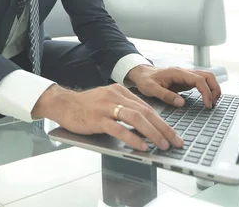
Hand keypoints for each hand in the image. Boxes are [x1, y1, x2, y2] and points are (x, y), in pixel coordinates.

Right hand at [32, 83, 183, 151]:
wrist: (63, 104)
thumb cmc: (86, 107)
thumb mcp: (108, 102)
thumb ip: (125, 109)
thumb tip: (146, 127)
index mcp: (121, 91)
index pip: (147, 108)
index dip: (163, 122)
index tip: (174, 135)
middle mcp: (116, 96)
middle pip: (146, 112)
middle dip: (164, 128)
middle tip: (175, 142)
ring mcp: (106, 107)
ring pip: (136, 118)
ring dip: (152, 133)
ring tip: (162, 145)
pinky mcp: (97, 118)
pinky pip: (119, 128)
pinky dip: (133, 138)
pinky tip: (142, 146)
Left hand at [127, 65, 221, 108]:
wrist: (141, 74)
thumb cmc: (145, 80)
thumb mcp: (151, 89)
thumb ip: (166, 95)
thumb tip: (181, 103)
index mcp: (177, 72)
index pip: (199, 80)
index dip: (206, 92)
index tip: (207, 104)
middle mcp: (184, 72)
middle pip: (208, 75)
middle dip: (215, 89)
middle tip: (213, 104)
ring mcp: (186, 76)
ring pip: (206, 78)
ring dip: (212, 89)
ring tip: (211, 103)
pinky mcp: (185, 81)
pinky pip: (201, 83)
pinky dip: (207, 90)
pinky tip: (206, 99)